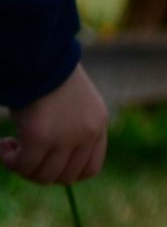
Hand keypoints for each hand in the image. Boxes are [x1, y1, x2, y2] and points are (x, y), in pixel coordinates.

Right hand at [2, 65, 108, 185]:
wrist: (37, 49)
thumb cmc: (47, 69)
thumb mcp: (69, 99)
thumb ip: (69, 124)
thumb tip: (46, 155)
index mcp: (98, 125)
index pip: (89, 169)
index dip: (64, 173)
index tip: (44, 160)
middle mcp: (87, 135)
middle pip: (66, 177)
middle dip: (40, 172)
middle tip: (20, 153)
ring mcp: (66, 138)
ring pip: (45, 175)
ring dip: (23, 167)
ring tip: (9, 149)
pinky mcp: (41, 136)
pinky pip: (25, 164)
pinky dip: (11, 161)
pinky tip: (1, 148)